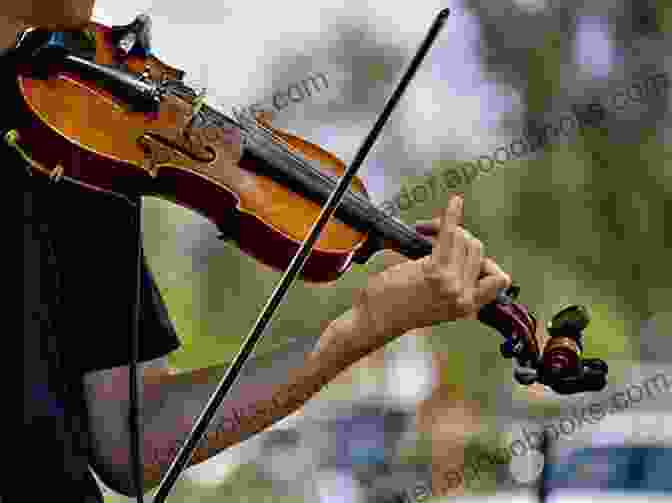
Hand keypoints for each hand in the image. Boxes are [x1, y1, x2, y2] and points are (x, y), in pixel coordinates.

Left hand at [358, 194, 511, 335]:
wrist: (376, 319)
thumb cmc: (399, 307)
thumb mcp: (438, 305)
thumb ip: (458, 288)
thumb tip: (475, 257)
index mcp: (468, 307)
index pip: (498, 279)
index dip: (485, 262)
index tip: (468, 253)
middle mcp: (464, 297)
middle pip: (476, 251)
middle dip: (459, 237)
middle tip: (435, 236)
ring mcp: (451, 285)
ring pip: (464, 240)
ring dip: (448, 228)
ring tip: (429, 230)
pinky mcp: (435, 271)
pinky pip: (449, 235)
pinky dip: (451, 216)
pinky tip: (454, 203)